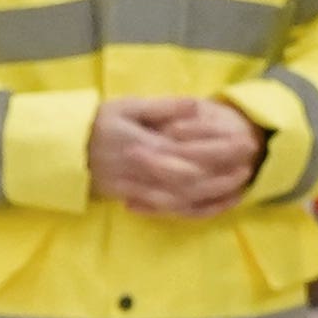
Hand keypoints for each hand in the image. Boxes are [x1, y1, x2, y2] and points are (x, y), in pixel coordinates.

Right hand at [87, 95, 261, 215]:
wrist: (64, 153)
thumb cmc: (97, 123)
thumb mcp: (128, 106)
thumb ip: (164, 108)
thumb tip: (197, 105)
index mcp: (146, 144)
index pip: (192, 148)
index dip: (221, 147)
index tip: (246, 141)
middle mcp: (147, 171)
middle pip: (195, 176)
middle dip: (225, 171)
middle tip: (252, 163)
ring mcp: (142, 190)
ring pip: (187, 198)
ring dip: (216, 194)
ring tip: (242, 185)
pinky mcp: (138, 201)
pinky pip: (173, 212)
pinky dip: (196, 210)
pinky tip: (216, 206)